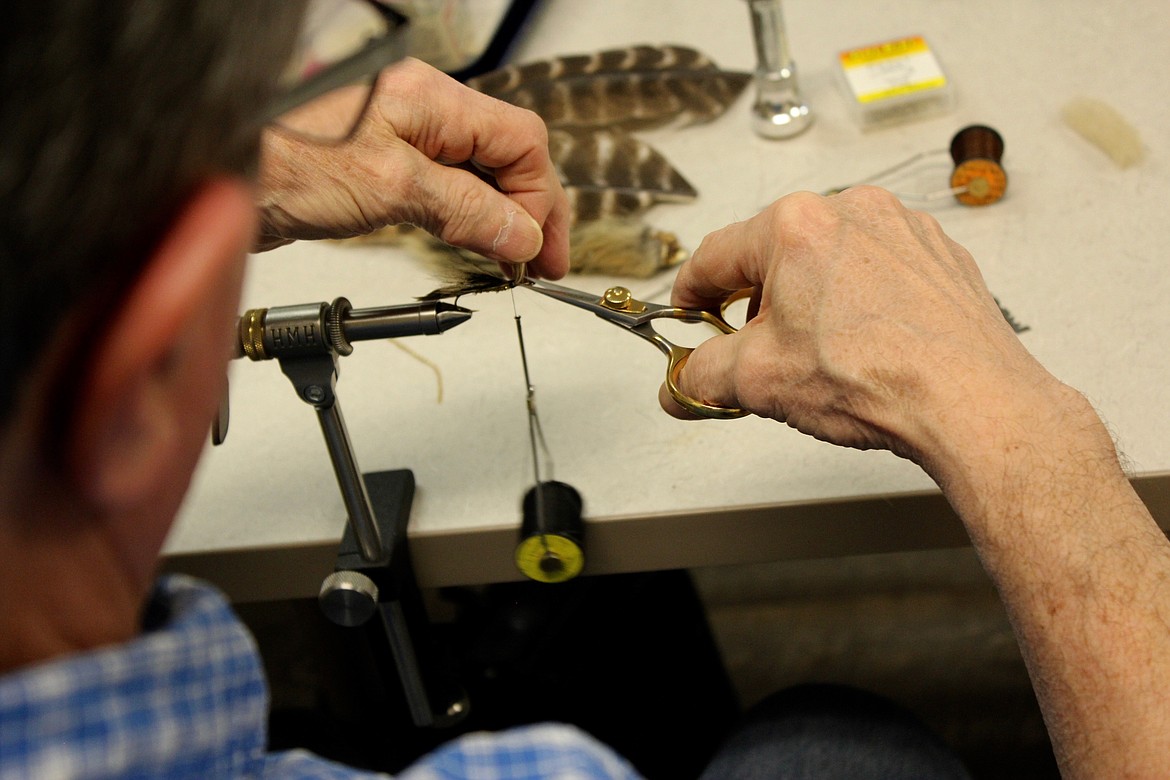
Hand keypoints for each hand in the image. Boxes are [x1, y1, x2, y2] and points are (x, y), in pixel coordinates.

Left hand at [255, 58, 569, 278]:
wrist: (217, 174)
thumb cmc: (282, 162)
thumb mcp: (391, 188)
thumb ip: (465, 209)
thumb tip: (519, 234)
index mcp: (431, 99)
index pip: (520, 142)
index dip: (541, 200)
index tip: (542, 252)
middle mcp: (421, 112)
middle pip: (505, 156)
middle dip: (529, 210)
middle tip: (538, 263)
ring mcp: (402, 139)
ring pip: (477, 175)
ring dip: (500, 218)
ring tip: (511, 261)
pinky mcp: (382, 167)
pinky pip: (445, 190)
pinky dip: (466, 219)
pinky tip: (471, 244)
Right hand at [661, 186, 1058, 466]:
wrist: (973, 403)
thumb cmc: (879, 378)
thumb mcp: (758, 381)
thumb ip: (702, 375)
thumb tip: (683, 383)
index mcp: (796, 225)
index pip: (716, 255)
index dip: (690, 292)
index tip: (686, 313)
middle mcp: (852, 211)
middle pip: (775, 255)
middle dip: (756, 304)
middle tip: (752, 351)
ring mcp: (903, 230)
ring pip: (830, 261)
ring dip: (809, 301)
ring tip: (816, 356)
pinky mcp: (939, 256)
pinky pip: (878, 272)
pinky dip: (859, 302)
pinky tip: (864, 347)